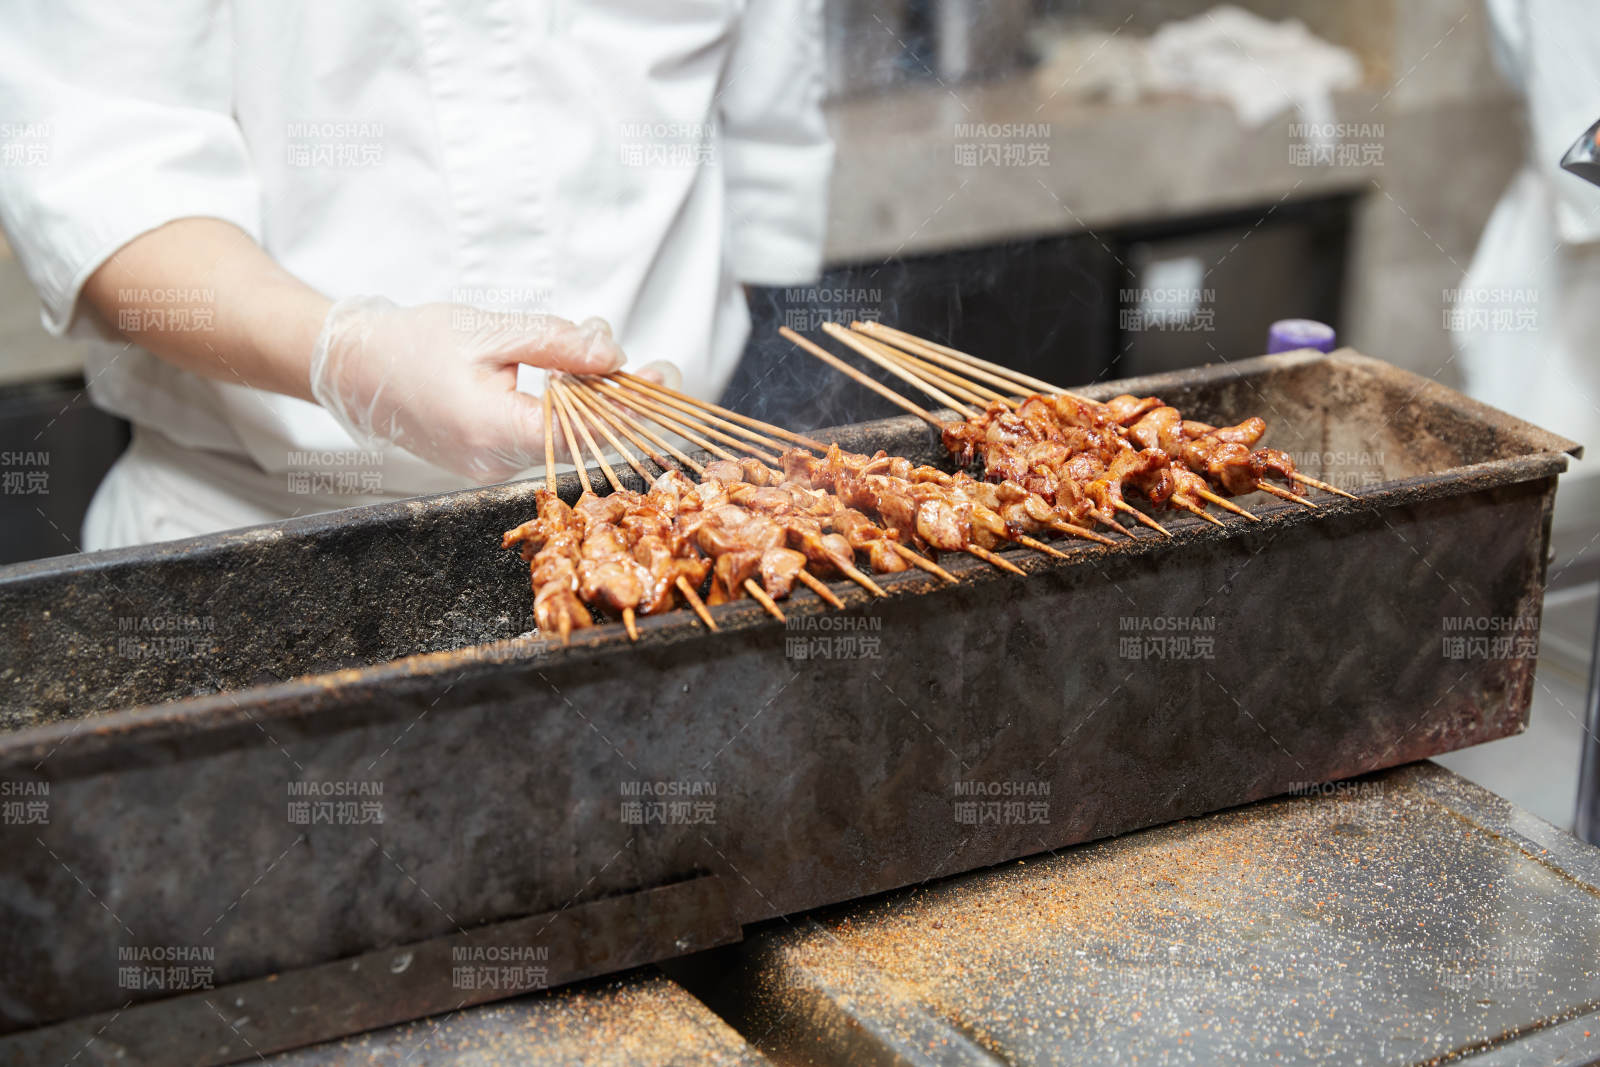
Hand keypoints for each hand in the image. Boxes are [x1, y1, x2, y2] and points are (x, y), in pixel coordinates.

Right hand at [310, 296, 631, 483]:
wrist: (353, 367)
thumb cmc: (413, 343)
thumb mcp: (490, 331)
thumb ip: (556, 344)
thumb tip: (613, 357)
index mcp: (493, 430)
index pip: (583, 432)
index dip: (630, 409)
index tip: (664, 382)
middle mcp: (495, 461)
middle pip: (580, 440)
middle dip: (620, 402)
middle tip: (657, 371)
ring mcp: (491, 465)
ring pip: (563, 439)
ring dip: (592, 402)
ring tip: (610, 359)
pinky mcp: (488, 458)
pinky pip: (540, 438)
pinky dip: (563, 410)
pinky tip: (574, 378)